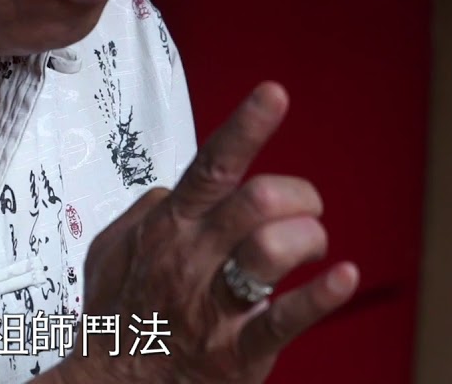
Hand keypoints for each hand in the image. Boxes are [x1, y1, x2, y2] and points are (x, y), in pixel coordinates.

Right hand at [52, 82, 358, 383]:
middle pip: (254, 202)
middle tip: (305, 204)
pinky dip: (319, 297)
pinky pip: (281, 321)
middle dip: (297, 194)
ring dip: (306, 238)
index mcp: (169, 228)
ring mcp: (213, 305)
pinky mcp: (236, 350)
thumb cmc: (115, 314)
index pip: (210, 167)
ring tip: (311, 244)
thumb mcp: (112, 248)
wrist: (109, 381)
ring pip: (270, 251)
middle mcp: (192, 259)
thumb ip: (147, 210)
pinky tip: (342, 278)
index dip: (245, 128)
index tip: (274, 95)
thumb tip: (175, 185)